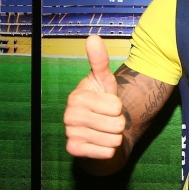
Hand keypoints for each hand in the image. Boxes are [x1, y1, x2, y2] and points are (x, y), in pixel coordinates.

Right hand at [63, 35, 125, 159]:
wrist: (97, 131)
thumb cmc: (103, 103)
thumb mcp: (104, 80)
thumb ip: (100, 60)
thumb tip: (92, 37)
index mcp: (77, 96)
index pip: (116, 106)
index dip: (119, 106)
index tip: (109, 104)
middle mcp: (69, 115)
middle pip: (116, 123)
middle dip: (119, 123)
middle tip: (109, 120)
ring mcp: (70, 134)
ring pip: (113, 139)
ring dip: (115, 136)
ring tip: (105, 130)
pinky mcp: (73, 150)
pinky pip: (106, 152)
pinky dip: (109, 149)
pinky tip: (100, 142)